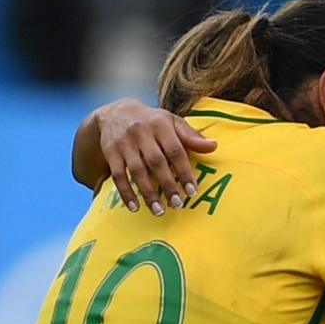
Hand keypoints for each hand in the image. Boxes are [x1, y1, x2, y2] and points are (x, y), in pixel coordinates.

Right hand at [75, 100, 216, 213]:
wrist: (116, 112)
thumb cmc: (152, 121)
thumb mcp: (171, 122)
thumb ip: (191, 136)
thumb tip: (214, 146)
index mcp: (161, 124)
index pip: (175, 150)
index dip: (184, 171)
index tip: (192, 191)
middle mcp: (142, 132)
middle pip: (156, 162)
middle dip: (167, 185)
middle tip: (178, 204)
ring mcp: (124, 143)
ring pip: (137, 171)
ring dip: (148, 193)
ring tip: (159, 211)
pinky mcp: (110, 152)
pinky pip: (118, 175)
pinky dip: (126, 192)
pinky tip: (134, 207)